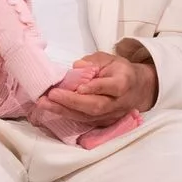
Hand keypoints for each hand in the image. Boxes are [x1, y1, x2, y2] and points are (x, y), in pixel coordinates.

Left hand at [36, 51, 156, 126]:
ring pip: (89, 117)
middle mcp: (119, 102)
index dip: (96, 88)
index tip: (79, 87)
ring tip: (44, 103)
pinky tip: (51, 108)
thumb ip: (93, 61)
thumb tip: (77, 67)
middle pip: (97, 105)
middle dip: (72, 101)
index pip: (113, 87)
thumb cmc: (118, 71)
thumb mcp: (108, 59)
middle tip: (51, 95)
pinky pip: (85, 121)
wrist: (137, 89)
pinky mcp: (104, 122)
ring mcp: (112, 115)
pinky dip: (67, 115)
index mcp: (124, 82)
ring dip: (64, 111)